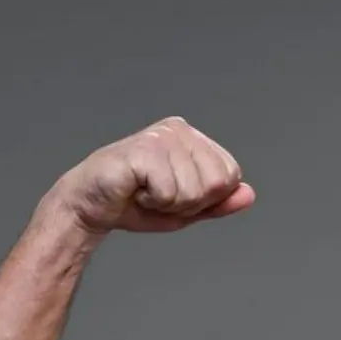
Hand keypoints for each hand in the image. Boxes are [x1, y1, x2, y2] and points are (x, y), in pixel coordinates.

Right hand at [47, 117, 254, 232]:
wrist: (91, 206)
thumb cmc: (136, 203)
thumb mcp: (187, 209)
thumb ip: (219, 203)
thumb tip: (249, 194)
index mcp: (193, 138)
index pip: (230, 176)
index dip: (207, 199)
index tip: (176, 195)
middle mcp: (180, 130)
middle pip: (218, 183)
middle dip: (190, 202)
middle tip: (159, 195)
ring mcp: (161, 136)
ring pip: (195, 190)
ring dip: (168, 203)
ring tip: (145, 192)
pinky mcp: (144, 149)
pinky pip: (170, 192)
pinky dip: (152, 202)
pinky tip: (135, 190)